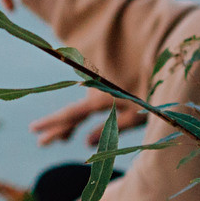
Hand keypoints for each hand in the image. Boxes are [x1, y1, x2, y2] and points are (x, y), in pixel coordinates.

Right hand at [29, 88, 147, 146]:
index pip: (69, 114)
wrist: (166, 57)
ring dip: (73, 123)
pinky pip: (91, 102)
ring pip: (82, 107)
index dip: (51, 125)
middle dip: (56, 127)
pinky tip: (82, 126)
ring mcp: (103, 87)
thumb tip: (86, 143)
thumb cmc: (156, 89)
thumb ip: (112, 129)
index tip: (33, 130)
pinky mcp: (111, 86)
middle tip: (40, 142)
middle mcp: (97, 90)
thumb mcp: (138, 114)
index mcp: (101, 98)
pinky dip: (85, 115)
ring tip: (64, 139)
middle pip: (71, 111)